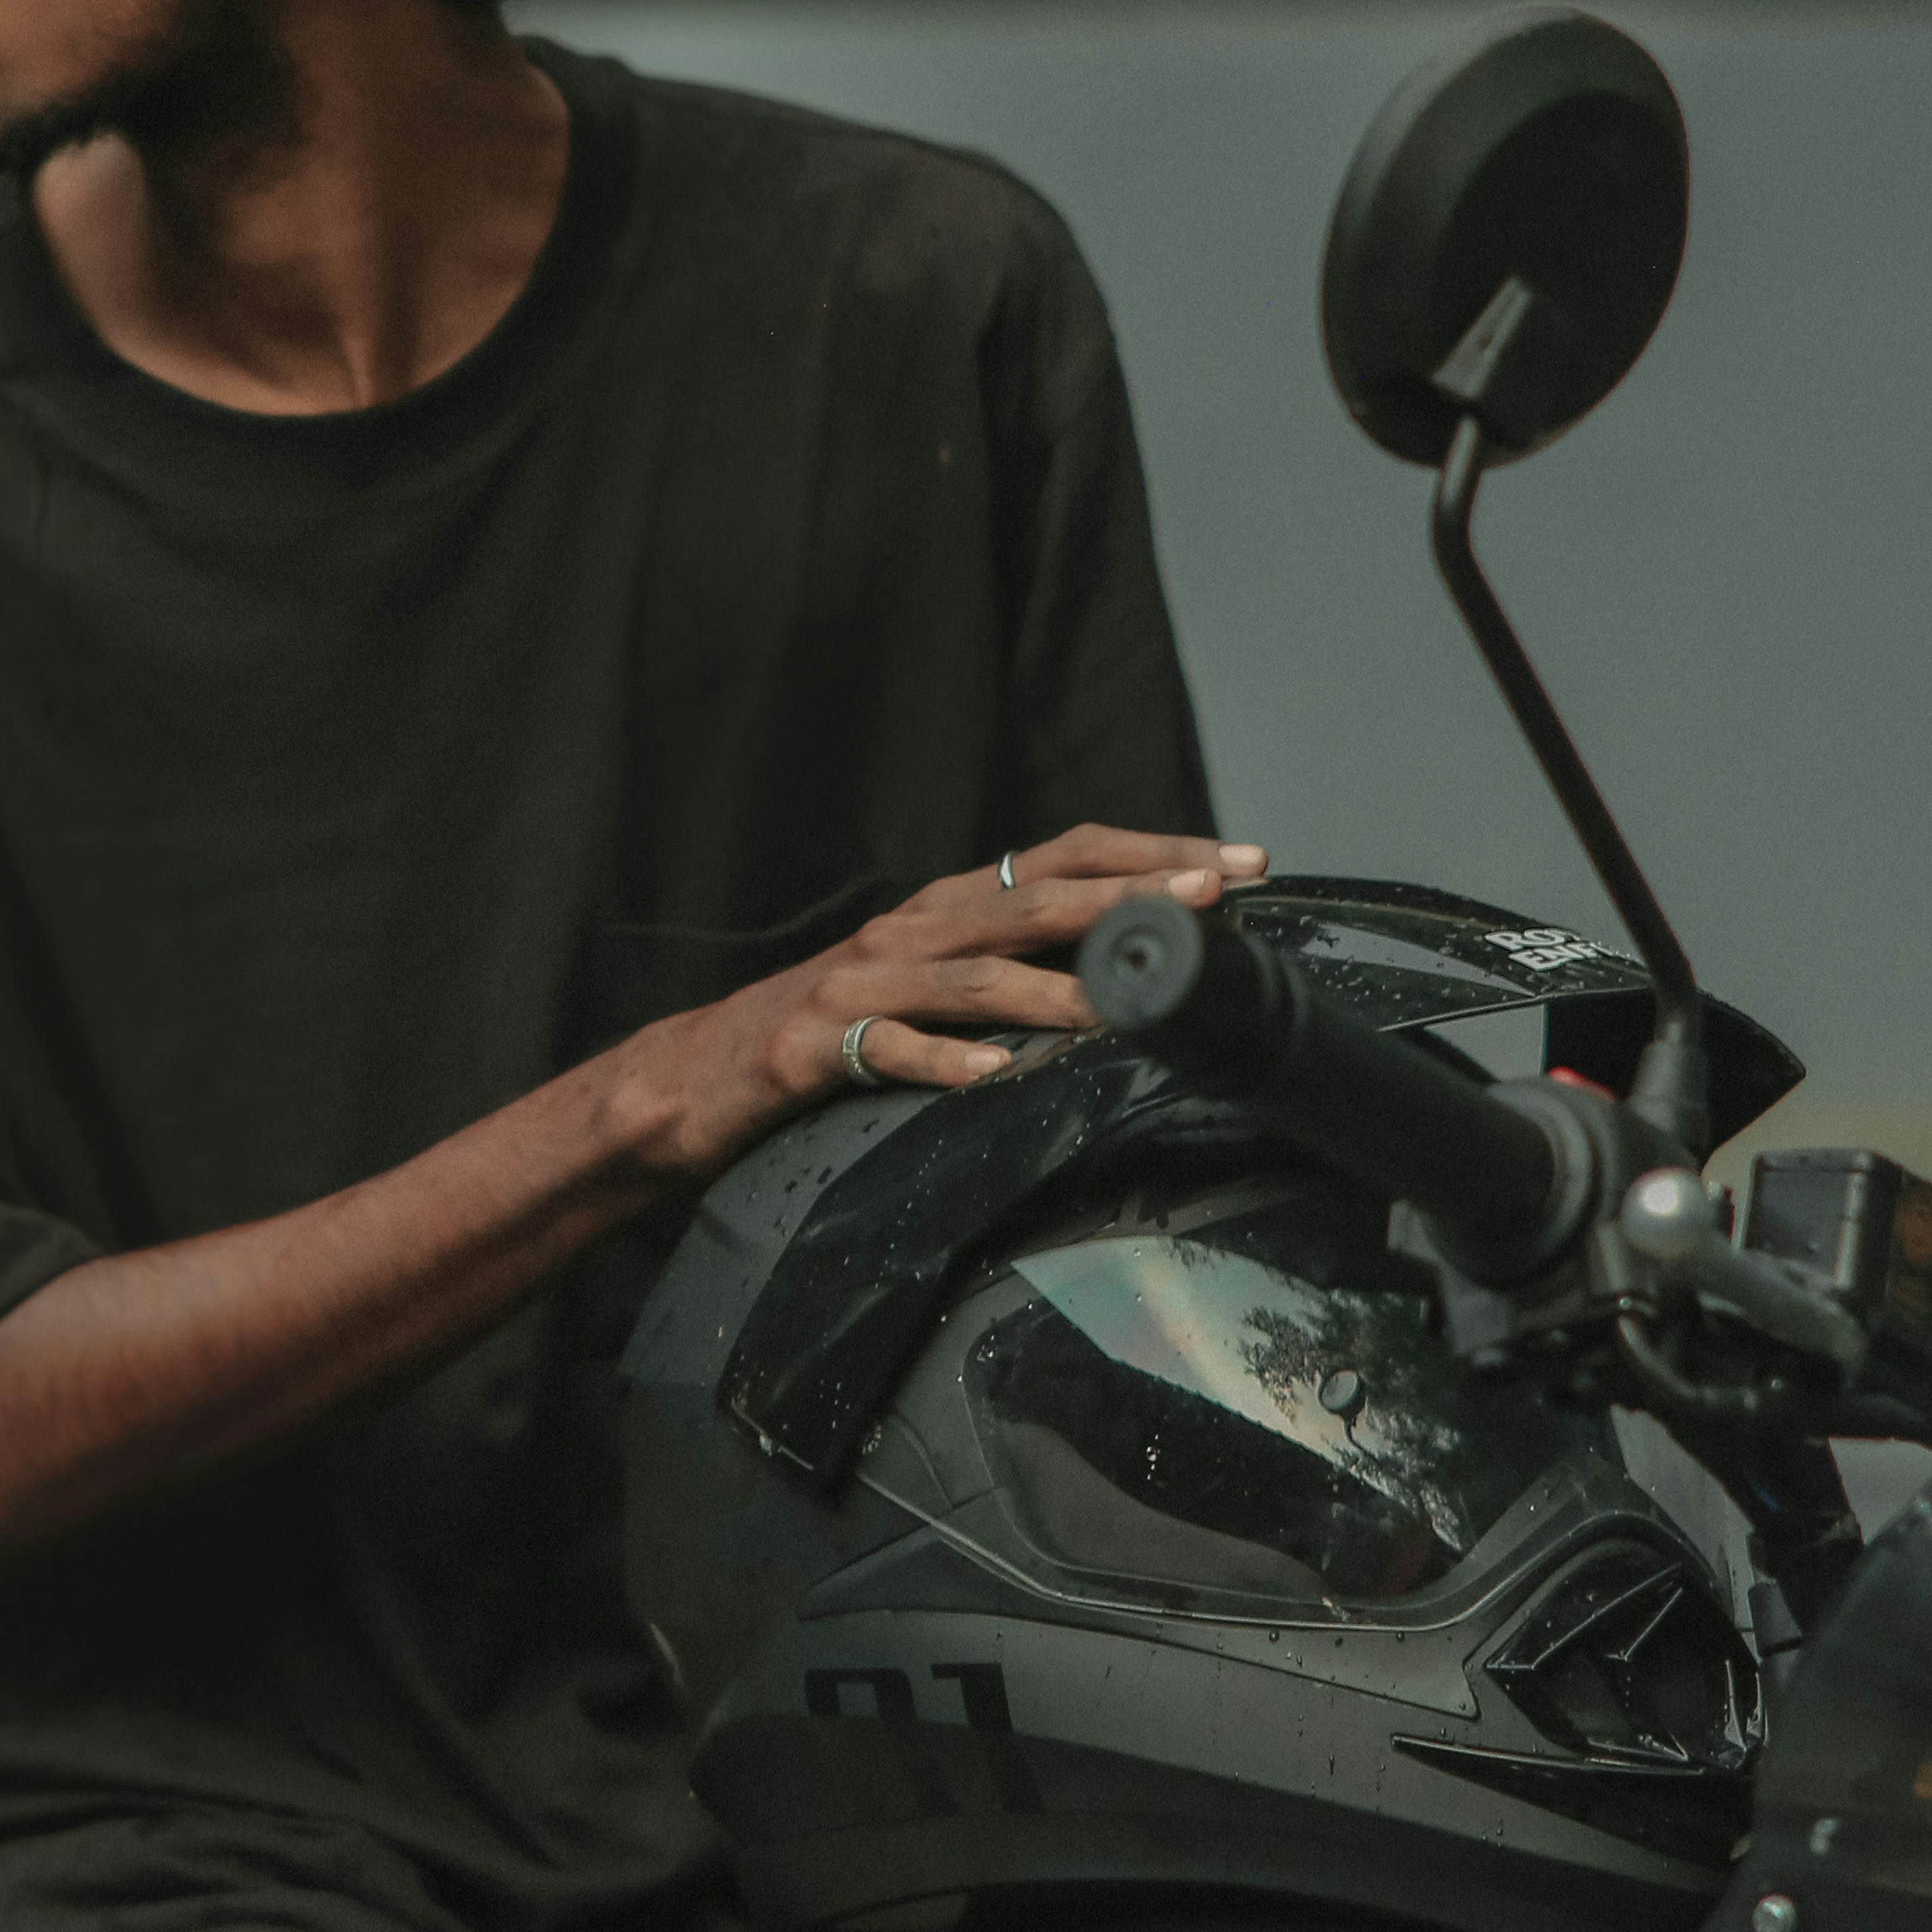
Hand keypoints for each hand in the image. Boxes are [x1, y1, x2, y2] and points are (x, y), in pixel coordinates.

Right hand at [616, 826, 1269, 1183]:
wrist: (695, 1076)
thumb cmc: (827, 1033)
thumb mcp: (923, 984)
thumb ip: (1006, 966)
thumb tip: (1131, 971)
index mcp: (942, 910)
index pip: (1060, 858)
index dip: (1151, 855)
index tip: (1236, 866)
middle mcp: (907, 932)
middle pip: (1031, 902)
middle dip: (1127, 900)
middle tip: (1208, 902)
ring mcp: (859, 986)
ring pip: (974, 979)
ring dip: (1058, 989)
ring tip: (1127, 1005)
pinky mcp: (814, 1046)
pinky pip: (890, 1054)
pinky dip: (945, 1062)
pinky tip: (993, 1076)